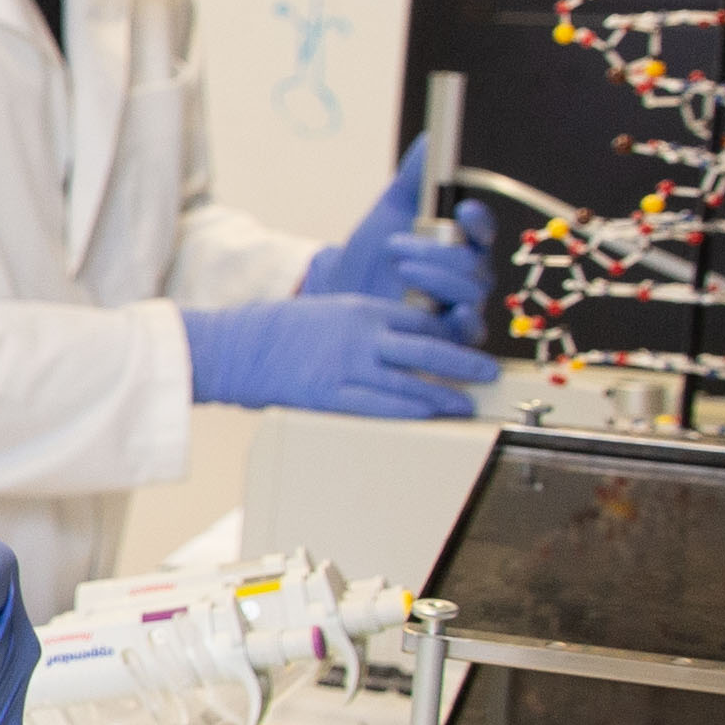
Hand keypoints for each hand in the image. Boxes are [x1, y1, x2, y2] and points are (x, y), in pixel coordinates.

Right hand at [186, 292, 500, 418]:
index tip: (464, 347)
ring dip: (445, 393)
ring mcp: (348, 366)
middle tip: (489, 372)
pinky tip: (430, 415)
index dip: (449, 336)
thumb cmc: (273, 330)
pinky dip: (412, 410)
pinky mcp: (332, 394)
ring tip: (467, 404)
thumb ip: (364, 325)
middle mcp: (361, 335)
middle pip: (428, 348)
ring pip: (412, 379)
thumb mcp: (327, 310)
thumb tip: (397, 343)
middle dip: (464, 362)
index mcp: (361, 309)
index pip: (421, 320)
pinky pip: (382, 404)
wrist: (234, 347)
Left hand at [297, 135, 496, 328]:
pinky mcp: (449, 337)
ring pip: (473, 294)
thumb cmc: (370, 255)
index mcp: (459, 242)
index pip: (482, 229)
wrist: (340, 298)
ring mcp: (460, 306)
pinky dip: (460, 321)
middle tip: (397, 244)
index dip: (477, 220)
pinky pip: (471, 332)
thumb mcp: (389, 212)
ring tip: (403, 269)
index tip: (462, 211)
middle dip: (441, 251)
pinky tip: (444, 312)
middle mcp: (466, 274)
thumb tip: (432, 139)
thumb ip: (414, 177)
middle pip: (476, 262)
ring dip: (440, 278)